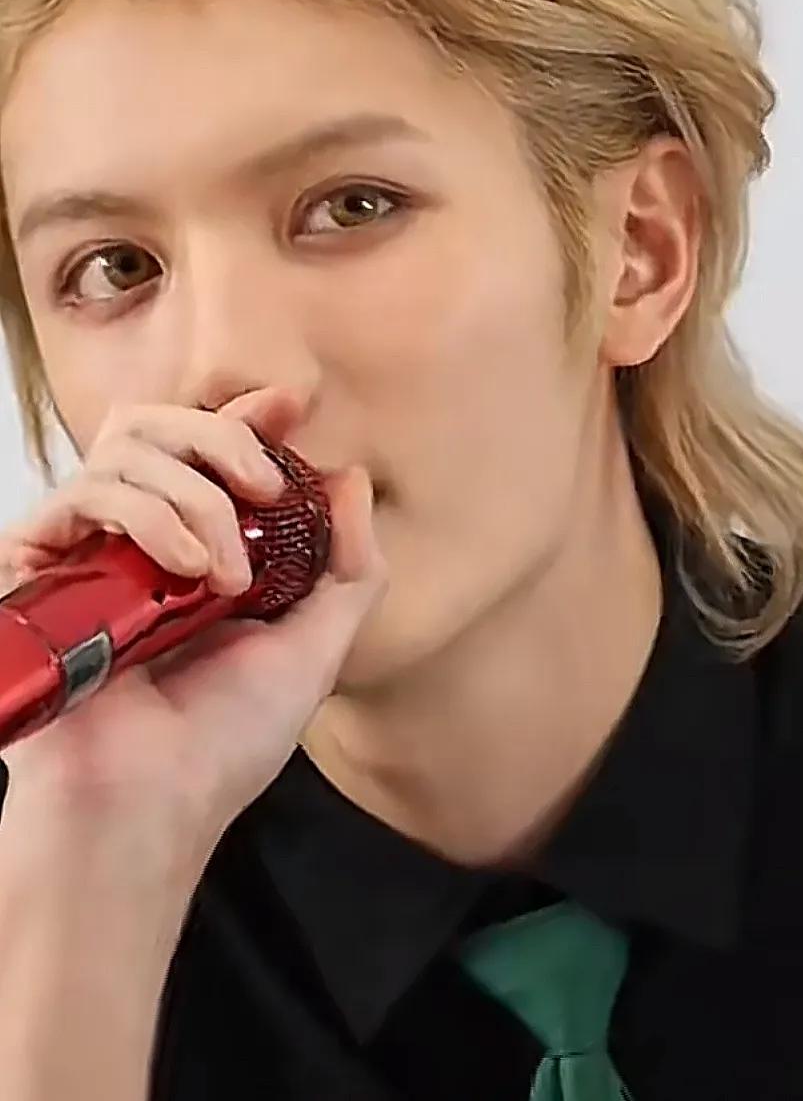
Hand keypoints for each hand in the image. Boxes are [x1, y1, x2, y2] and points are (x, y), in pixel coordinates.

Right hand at [0, 387, 386, 880]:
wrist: (151, 809)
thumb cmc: (225, 744)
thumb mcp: (314, 650)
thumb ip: (348, 569)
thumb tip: (353, 480)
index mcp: (200, 550)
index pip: (207, 450)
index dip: (247, 415)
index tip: (290, 404)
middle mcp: (139, 541)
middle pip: (160, 426)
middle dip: (224, 436)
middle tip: (267, 485)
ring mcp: (86, 552)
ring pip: (127, 448)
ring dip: (197, 495)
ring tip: (224, 573)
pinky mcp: (37, 568)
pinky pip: (85, 493)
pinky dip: (149, 515)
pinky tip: (186, 572)